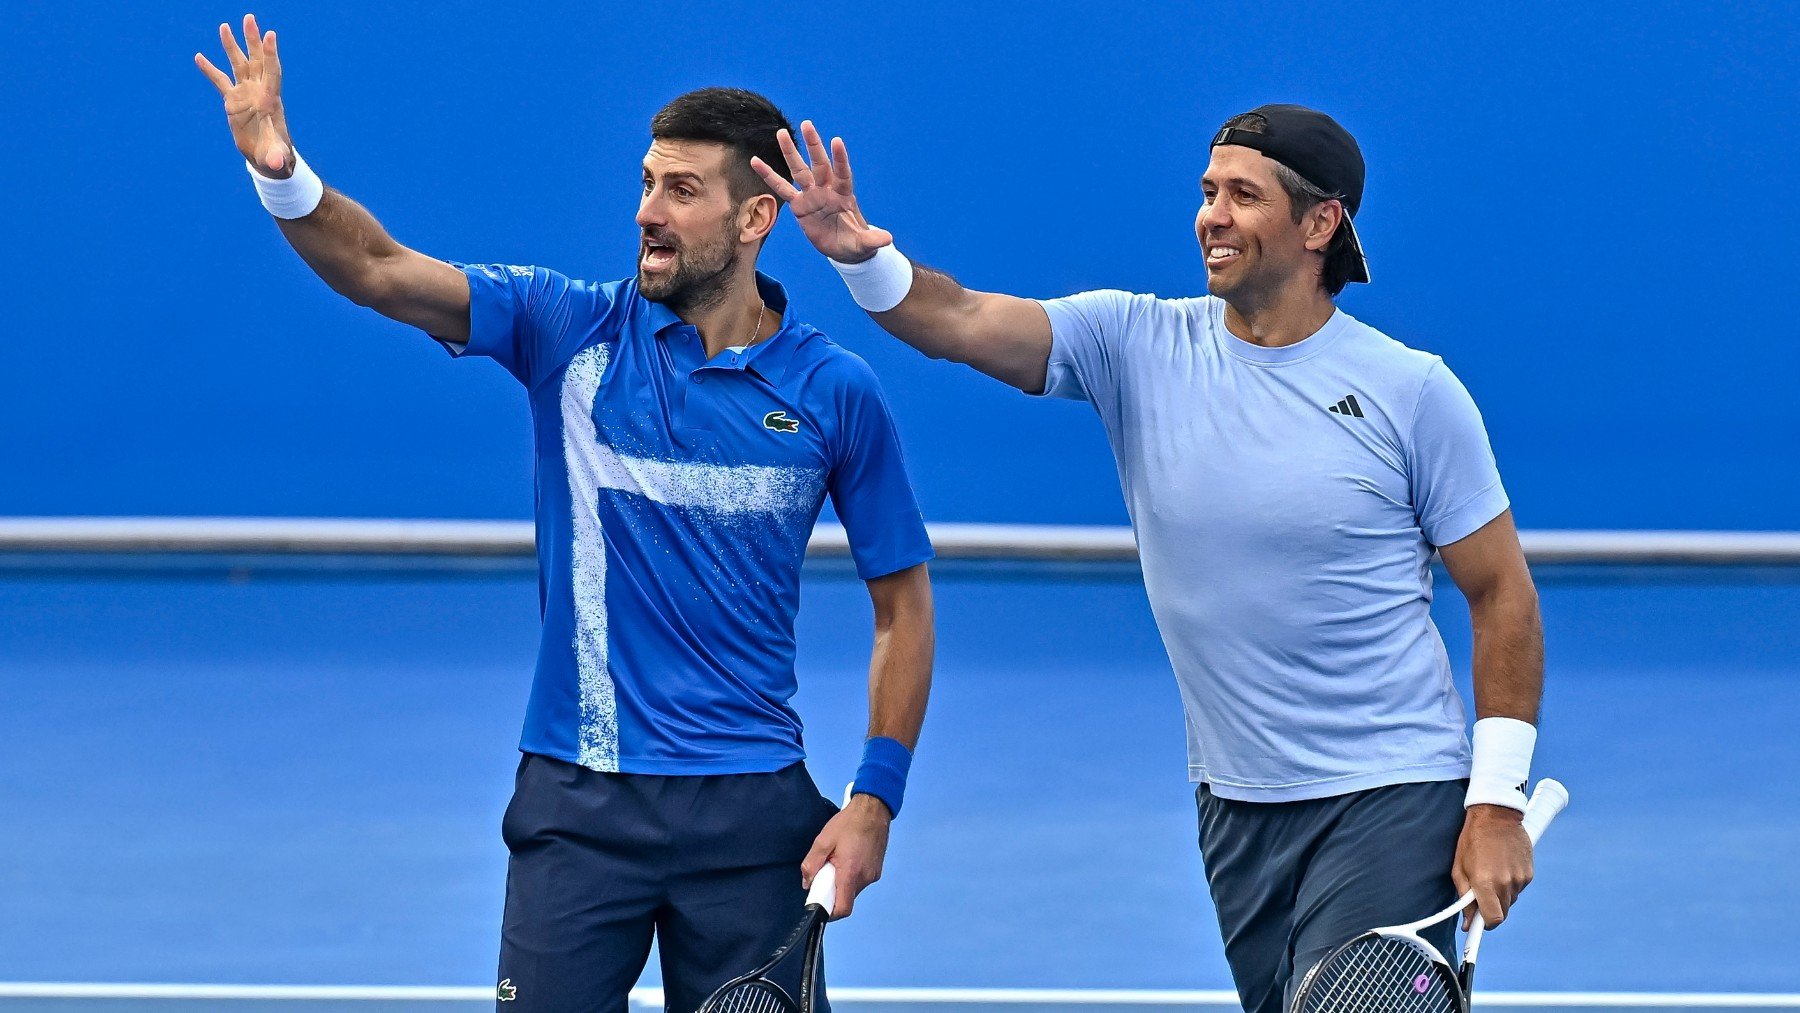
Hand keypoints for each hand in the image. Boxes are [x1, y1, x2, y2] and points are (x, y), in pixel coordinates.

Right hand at [195, 14, 294, 176]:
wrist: (266, 156)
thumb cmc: (274, 155)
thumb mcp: (274, 157)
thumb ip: (275, 158)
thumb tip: (276, 166)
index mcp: (270, 100)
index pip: (272, 72)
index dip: (270, 54)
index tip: (271, 35)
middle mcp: (259, 92)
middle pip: (257, 60)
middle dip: (253, 40)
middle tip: (250, 18)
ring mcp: (246, 93)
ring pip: (239, 64)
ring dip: (233, 46)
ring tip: (225, 26)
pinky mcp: (233, 100)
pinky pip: (220, 80)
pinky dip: (210, 69)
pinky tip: (199, 56)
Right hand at [750, 121, 893, 264]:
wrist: (843, 248)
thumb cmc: (855, 243)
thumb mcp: (864, 244)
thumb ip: (872, 240)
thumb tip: (888, 239)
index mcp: (844, 195)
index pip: (842, 174)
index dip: (840, 159)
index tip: (837, 141)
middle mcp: (827, 190)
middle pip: (819, 164)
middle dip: (814, 146)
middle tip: (807, 124)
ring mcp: (812, 195)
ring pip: (799, 170)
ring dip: (790, 153)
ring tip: (780, 133)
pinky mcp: (799, 205)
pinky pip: (782, 188)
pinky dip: (769, 176)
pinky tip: (756, 162)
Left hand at [800, 793, 890, 919]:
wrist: (873, 809)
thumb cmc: (848, 823)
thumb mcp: (823, 840)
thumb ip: (812, 864)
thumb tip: (807, 883)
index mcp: (851, 873)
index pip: (843, 908)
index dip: (829, 912)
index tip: (819, 903)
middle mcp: (865, 879)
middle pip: (846, 899)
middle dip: (833, 892)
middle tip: (824, 873)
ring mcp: (873, 875)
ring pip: (853, 890)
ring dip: (842, 883)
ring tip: (837, 861)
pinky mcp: (877, 870)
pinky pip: (860, 881)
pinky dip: (851, 877)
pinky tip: (848, 858)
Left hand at [1452, 804, 1533, 928]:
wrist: (1496, 815)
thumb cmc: (1472, 840)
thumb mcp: (1459, 868)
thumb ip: (1464, 897)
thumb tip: (1467, 922)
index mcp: (1486, 883)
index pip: (1493, 919)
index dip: (1485, 924)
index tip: (1478, 924)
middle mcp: (1506, 883)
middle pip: (1502, 912)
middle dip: (1491, 909)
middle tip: (1481, 894)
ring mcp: (1520, 879)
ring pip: (1510, 900)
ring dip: (1501, 895)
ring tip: (1491, 873)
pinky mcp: (1529, 873)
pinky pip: (1519, 888)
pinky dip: (1510, 884)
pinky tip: (1502, 867)